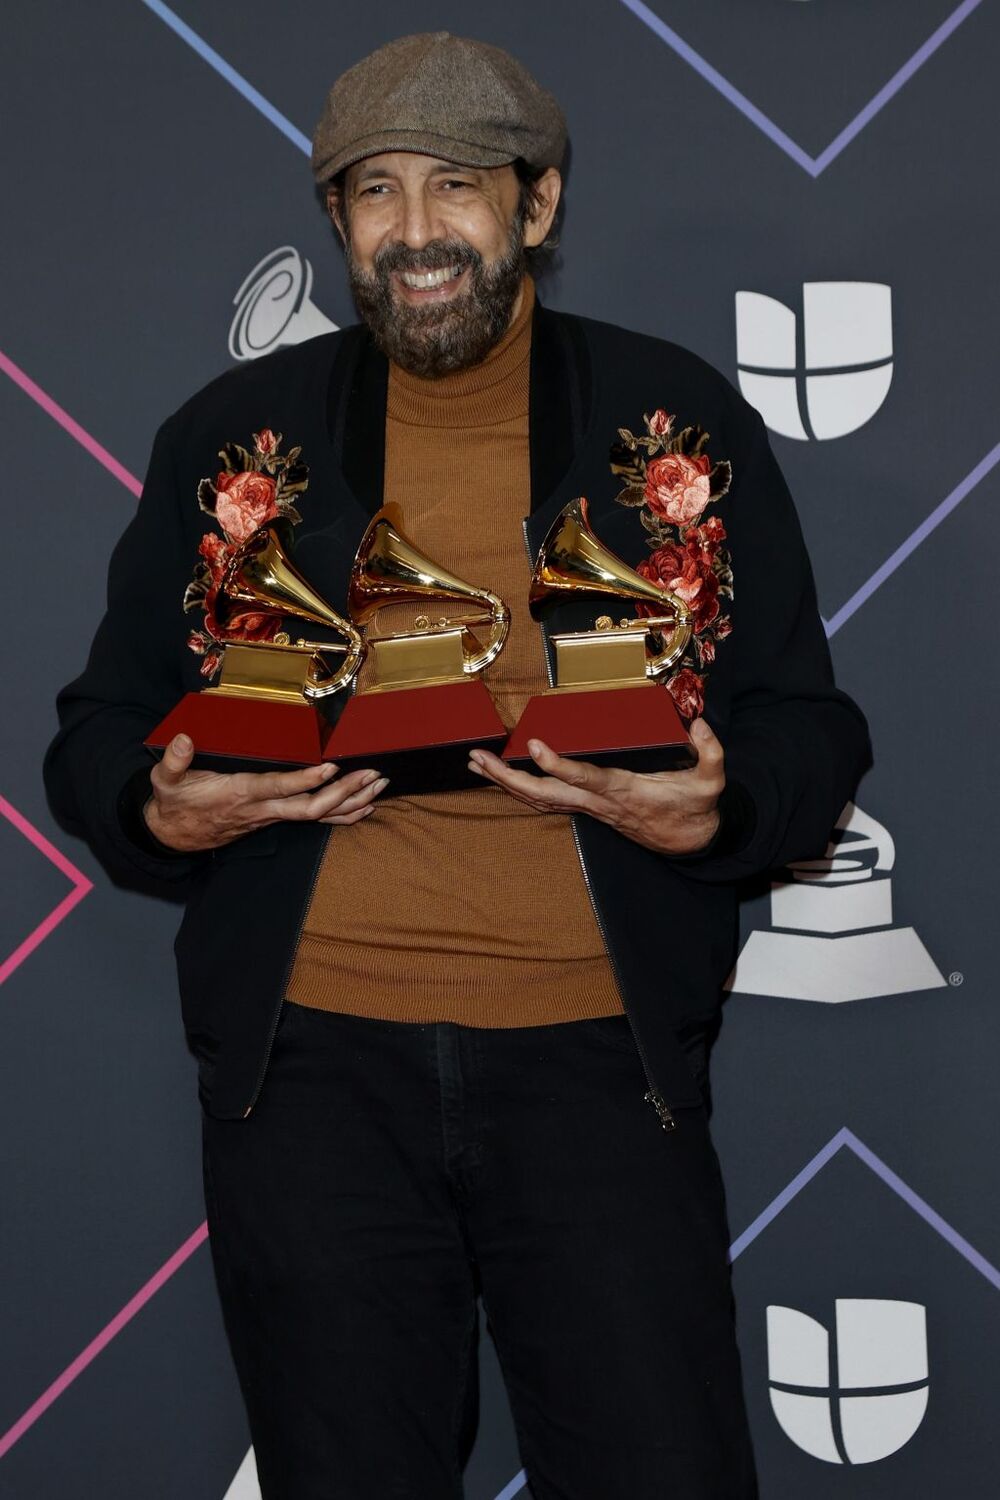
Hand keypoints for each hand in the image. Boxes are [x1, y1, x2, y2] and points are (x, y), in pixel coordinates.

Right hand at [144, 734, 388, 851]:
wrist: (173, 835)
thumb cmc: (175, 803)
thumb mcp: (165, 781)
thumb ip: (173, 760)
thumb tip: (182, 739)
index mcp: (239, 794)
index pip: (277, 788)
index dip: (303, 781)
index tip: (328, 768)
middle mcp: (262, 810)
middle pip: (310, 807)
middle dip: (344, 793)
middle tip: (372, 775)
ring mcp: (271, 818)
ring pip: (319, 816)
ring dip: (352, 801)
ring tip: (379, 785)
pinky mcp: (276, 820)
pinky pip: (315, 821)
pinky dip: (343, 815)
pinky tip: (365, 806)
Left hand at [467, 717, 723, 855]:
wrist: (692, 842)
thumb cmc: (697, 808)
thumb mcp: (712, 781)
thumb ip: (710, 752)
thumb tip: (700, 724)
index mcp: (625, 791)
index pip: (588, 779)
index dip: (560, 766)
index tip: (536, 747)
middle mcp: (600, 802)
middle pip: (545, 795)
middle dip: (509, 778)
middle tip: (478, 759)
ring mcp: (590, 809)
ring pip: (539, 800)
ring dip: (505, 783)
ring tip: (475, 764)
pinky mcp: (588, 809)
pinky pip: (546, 802)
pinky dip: (519, 790)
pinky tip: (500, 778)